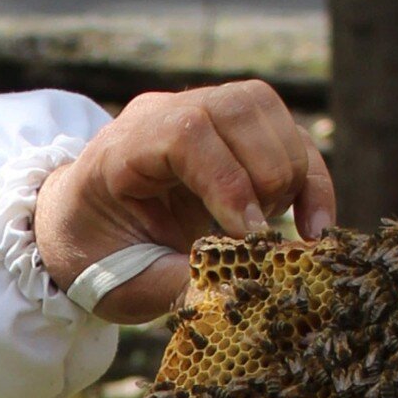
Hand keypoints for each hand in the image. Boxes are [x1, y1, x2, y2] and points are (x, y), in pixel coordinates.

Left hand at [31, 81, 334, 323]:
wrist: (84, 229)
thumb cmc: (94, 254)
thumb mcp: (118, 280)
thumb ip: (172, 281)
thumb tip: (236, 287)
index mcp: (122, 147)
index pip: (187, 134)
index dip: (228, 181)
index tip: (249, 234)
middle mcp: (164, 115)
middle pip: (238, 110)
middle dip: (265, 179)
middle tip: (257, 239)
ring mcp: (201, 115)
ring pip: (270, 116)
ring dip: (289, 177)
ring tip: (268, 231)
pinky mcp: (235, 133)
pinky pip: (288, 138)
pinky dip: (311, 181)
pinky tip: (313, 228)